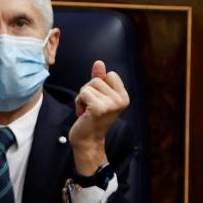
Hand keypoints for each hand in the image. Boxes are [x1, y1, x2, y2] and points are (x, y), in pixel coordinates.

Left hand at [68, 60, 129, 174]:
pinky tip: (83, 114)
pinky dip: (78, 102)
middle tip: (91, 107)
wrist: (87, 139)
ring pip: (88, 86)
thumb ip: (99, 78)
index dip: (99, 84)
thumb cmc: (91, 117)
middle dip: (88, 91)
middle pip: (97, 79)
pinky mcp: (99, 108)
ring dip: (82, 98)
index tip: (99, 100)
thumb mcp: (97, 95)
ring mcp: (111, 104)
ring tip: (87, 111)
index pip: (110, 74)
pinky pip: (82, 93)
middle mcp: (121, 100)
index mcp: (124, 96)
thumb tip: (99, 62)